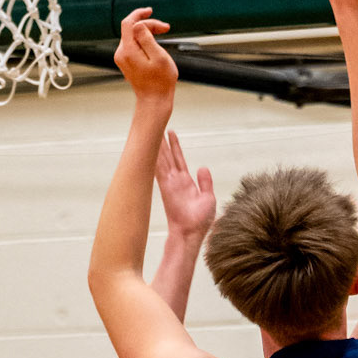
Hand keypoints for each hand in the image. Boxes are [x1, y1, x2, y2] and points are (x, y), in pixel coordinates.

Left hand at [115, 6, 176, 102]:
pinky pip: (133, 44)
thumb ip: (147, 38)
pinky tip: (155, 44)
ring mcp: (123, 58)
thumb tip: (138, 24)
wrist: (154, 101)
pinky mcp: (126, 61)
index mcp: (128, 50)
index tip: (151, 11)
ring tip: (163, 34)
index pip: (128, 23)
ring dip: (147, 32)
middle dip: (148, 24)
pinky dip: (144, 40)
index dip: (139, 14)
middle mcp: (122, 53)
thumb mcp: (159, 57)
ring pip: (133, 36)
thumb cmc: (161, 82)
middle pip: (132, 28)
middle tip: (165, 28)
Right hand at [157, 130, 215, 244]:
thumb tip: (203, 167)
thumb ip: (205, 182)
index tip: (170, 132)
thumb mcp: (208, 198)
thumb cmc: (200, 221)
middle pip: (166, 156)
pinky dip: (155, 158)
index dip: (175, 146)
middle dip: (161, 141)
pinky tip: (149, 147)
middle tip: (155, 125)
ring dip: (157, 145)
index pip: (179, 159)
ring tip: (150, 130)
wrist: (192, 233)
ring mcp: (169, 183)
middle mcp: (175, 181)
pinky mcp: (165, 187)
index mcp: (185, 182)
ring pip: (161, 159)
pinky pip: (159, 169)